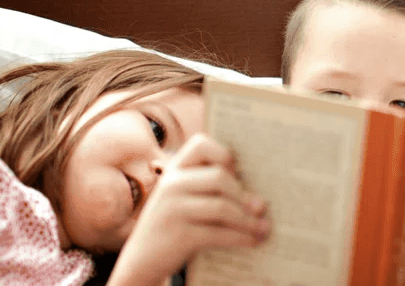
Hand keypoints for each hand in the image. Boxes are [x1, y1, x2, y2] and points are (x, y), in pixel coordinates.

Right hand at [107, 134, 269, 285]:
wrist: (141, 260)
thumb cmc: (171, 225)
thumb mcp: (181, 198)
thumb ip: (206, 187)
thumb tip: (256, 195)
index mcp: (173, 170)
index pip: (201, 144)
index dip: (224, 155)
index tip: (237, 173)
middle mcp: (171, 184)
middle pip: (219, 178)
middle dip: (244, 194)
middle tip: (262, 207)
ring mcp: (173, 209)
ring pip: (222, 207)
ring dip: (249, 220)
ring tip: (264, 228)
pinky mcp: (179, 235)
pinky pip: (219, 233)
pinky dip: (241, 238)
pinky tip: (253, 241)